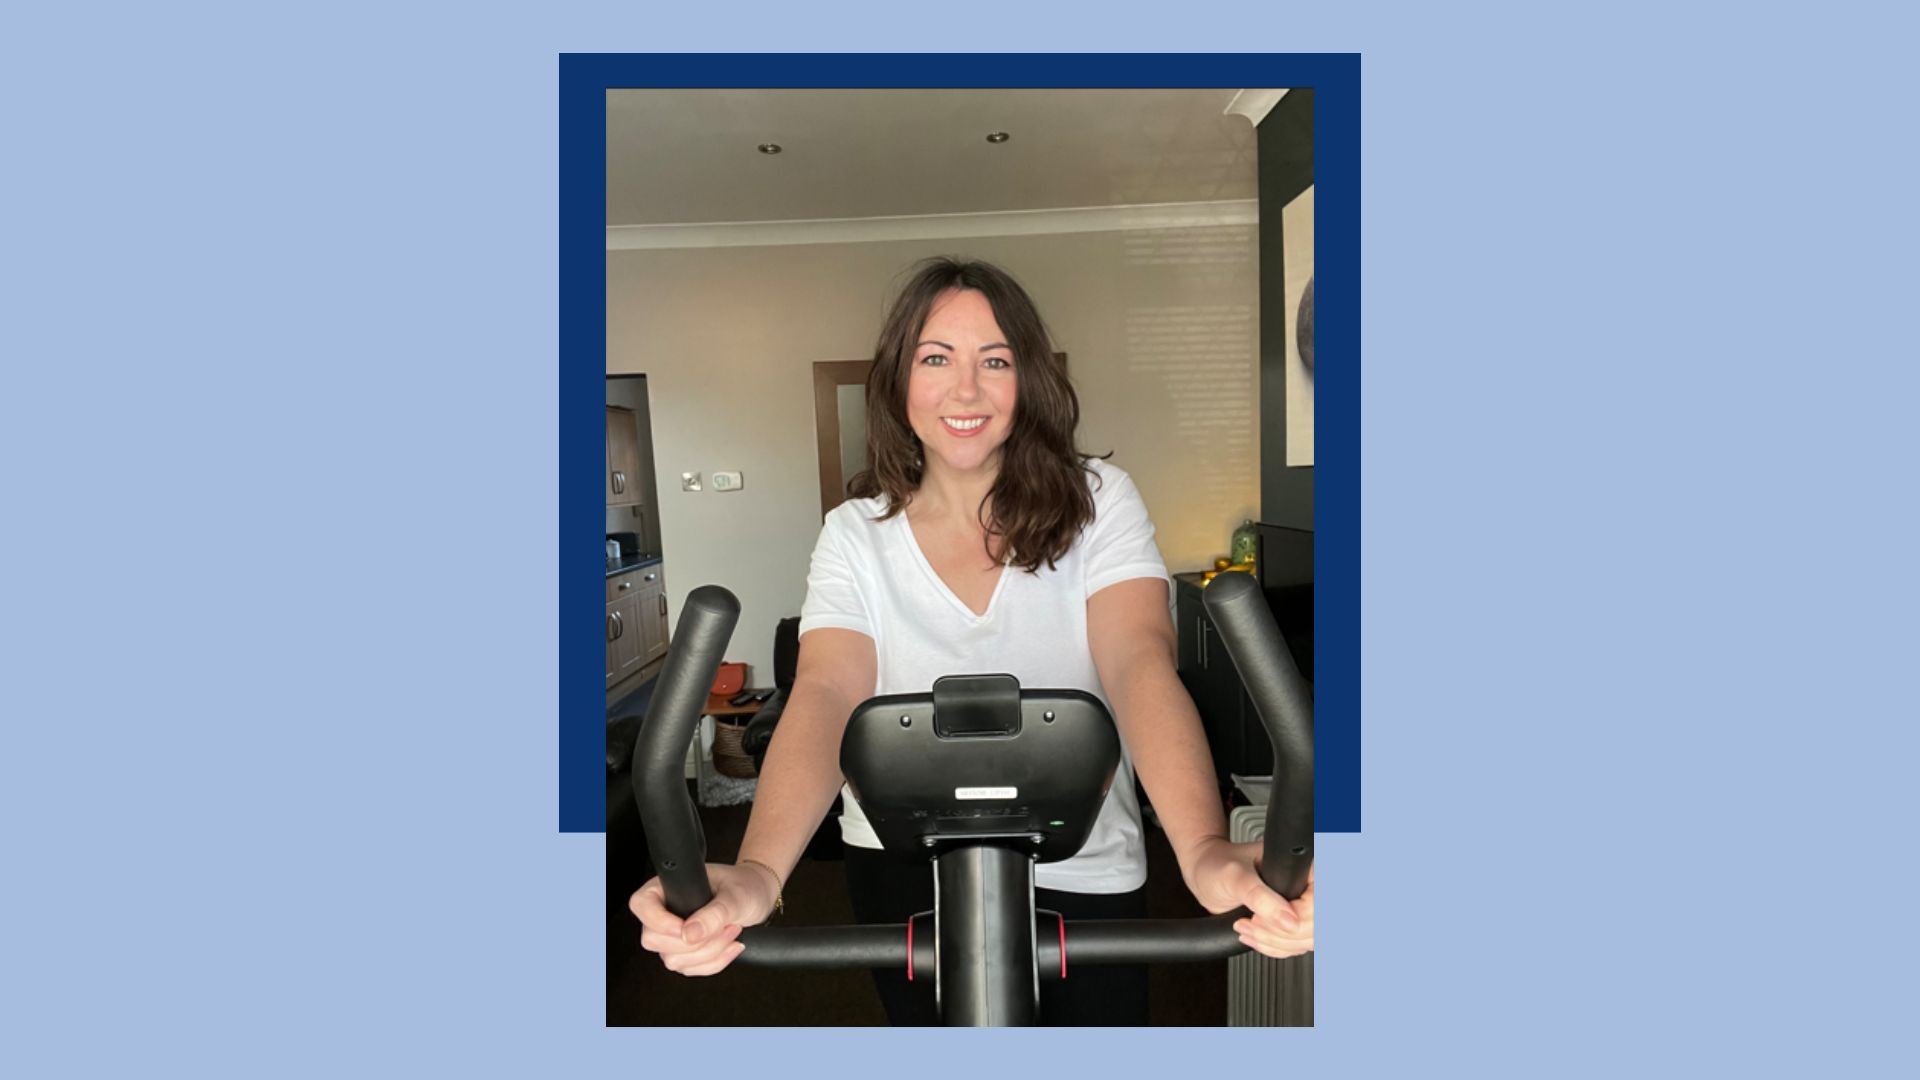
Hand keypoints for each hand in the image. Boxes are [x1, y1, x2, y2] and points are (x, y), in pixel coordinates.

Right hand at [629, 861, 780, 975]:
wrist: (757, 897)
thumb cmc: (744, 885)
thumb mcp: (735, 896)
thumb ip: (714, 914)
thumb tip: (689, 934)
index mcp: (668, 887)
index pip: (641, 905)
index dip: (658, 921)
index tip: (685, 928)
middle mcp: (665, 912)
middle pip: (653, 940)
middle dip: (694, 941)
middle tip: (722, 926)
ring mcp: (673, 936)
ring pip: (673, 960)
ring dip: (709, 952)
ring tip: (731, 931)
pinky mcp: (685, 954)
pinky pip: (690, 969)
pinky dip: (714, 962)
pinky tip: (730, 946)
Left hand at [1181, 838, 1312, 959]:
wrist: (1205, 875)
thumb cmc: (1218, 864)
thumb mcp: (1236, 877)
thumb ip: (1260, 897)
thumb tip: (1289, 921)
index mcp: (1302, 866)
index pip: (1319, 904)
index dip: (1296, 919)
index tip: (1263, 917)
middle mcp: (1307, 886)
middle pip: (1315, 928)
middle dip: (1279, 933)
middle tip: (1252, 922)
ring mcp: (1301, 906)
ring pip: (1307, 941)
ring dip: (1274, 942)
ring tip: (1247, 928)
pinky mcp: (1292, 922)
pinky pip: (1295, 946)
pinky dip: (1273, 947)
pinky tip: (1254, 936)